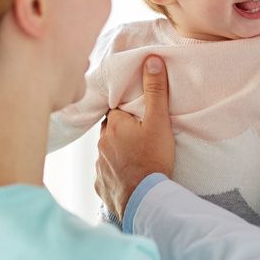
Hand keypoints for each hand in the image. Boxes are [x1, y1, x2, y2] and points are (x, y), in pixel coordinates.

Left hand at [94, 56, 173, 221]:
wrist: (145, 200)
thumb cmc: (153, 159)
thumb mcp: (159, 121)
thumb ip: (156, 91)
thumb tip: (151, 59)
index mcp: (114, 125)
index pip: (116, 110)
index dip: (127, 111)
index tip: (139, 115)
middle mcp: (101, 143)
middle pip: (110, 130)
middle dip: (121, 130)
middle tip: (139, 133)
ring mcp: (99, 166)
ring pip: (107, 151)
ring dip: (117, 151)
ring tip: (136, 156)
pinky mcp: (101, 185)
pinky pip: (106, 174)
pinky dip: (115, 173)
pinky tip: (127, 176)